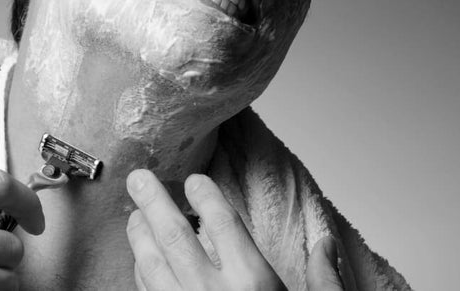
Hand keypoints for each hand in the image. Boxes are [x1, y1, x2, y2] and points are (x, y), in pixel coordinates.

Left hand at [125, 169, 344, 289]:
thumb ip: (323, 280)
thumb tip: (325, 244)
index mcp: (253, 284)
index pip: (221, 222)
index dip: (205, 194)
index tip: (194, 181)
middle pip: (174, 234)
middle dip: (152, 201)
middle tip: (139, 179)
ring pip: (151, 263)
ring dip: (139, 235)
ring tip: (134, 216)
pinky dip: (142, 273)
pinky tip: (142, 262)